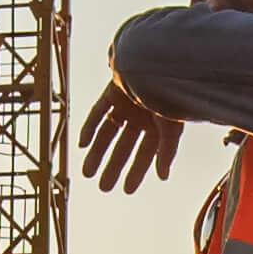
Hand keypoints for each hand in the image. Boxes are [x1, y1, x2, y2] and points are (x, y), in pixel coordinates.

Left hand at [78, 78, 185, 192]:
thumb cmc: (171, 93)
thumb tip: (163, 177)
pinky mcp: (113, 91)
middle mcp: (142, 116)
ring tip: (87, 172)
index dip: (136, 172)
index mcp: (159, 125)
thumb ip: (166, 151)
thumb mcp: (171, 126)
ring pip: (108, 133)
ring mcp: (127, 104)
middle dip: (114, 167)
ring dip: (97, 152)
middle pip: (124, 146)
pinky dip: (89, 127)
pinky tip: (81, 144)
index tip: (127, 190)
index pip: (145, 154)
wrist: (158, 63)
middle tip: (104, 187)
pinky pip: (98, 112)